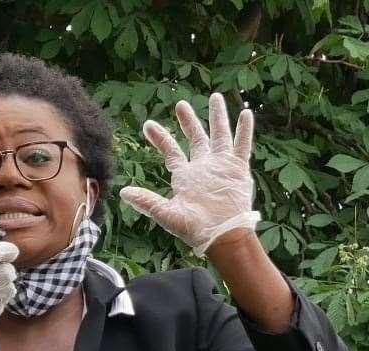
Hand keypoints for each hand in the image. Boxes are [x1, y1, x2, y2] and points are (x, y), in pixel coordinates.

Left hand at [119, 92, 259, 256]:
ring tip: (215, 97)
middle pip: (195, 138)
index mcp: (185, 176)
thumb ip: (147, 201)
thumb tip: (123, 192)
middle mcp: (203, 167)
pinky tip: (246, 113)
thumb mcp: (167, 213)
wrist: (221, 235)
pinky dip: (244, 130)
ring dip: (217, 117)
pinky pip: (242, 145)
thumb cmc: (194, 228)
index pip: (171, 151)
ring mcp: (221, 166)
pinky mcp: (238, 168)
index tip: (147, 124)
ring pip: (219, 135)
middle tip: (180, 103)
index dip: (160, 137)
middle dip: (188, 120)